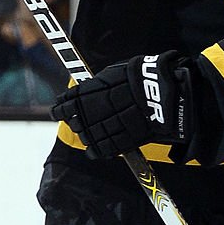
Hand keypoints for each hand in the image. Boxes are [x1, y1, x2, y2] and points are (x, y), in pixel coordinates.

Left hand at [51, 52, 192, 158]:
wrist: (165, 90)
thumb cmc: (142, 76)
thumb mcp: (114, 73)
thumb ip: (97, 84)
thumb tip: (85, 90)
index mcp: (90, 92)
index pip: (67, 103)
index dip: (61, 107)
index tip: (59, 109)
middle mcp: (95, 112)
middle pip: (77, 121)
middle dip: (75, 121)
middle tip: (74, 120)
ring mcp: (108, 127)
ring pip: (88, 136)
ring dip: (85, 135)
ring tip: (86, 134)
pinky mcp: (122, 140)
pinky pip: (104, 149)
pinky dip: (96, 151)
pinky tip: (93, 151)